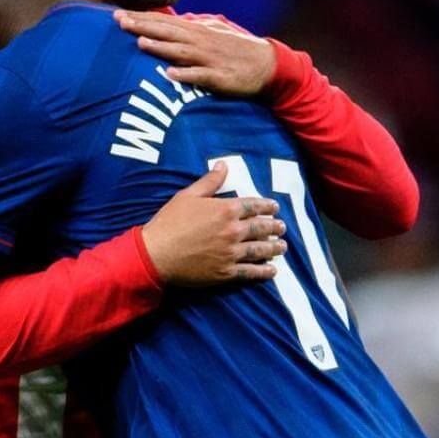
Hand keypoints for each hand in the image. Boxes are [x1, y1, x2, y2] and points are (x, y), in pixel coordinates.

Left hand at [114, 10, 274, 95]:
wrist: (269, 66)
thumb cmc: (238, 49)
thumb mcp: (215, 32)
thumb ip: (194, 26)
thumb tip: (175, 20)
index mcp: (198, 31)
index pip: (164, 22)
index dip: (141, 17)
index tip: (118, 14)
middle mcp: (201, 42)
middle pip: (167, 33)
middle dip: (143, 26)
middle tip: (119, 22)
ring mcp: (209, 59)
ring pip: (181, 52)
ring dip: (161, 47)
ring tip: (141, 42)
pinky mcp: (219, 77)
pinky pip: (200, 76)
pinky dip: (185, 75)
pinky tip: (170, 74)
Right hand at [141, 161, 286, 284]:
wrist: (157, 253)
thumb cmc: (169, 222)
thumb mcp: (188, 195)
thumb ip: (210, 181)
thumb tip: (224, 165)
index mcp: (225, 210)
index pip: (253, 205)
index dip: (266, 205)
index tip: (275, 207)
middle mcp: (233, 231)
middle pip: (261, 227)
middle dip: (274, 227)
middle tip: (282, 227)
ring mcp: (231, 253)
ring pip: (260, 249)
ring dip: (274, 248)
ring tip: (282, 247)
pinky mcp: (226, 272)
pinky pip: (251, 271)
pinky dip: (264, 271)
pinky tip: (272, 270)